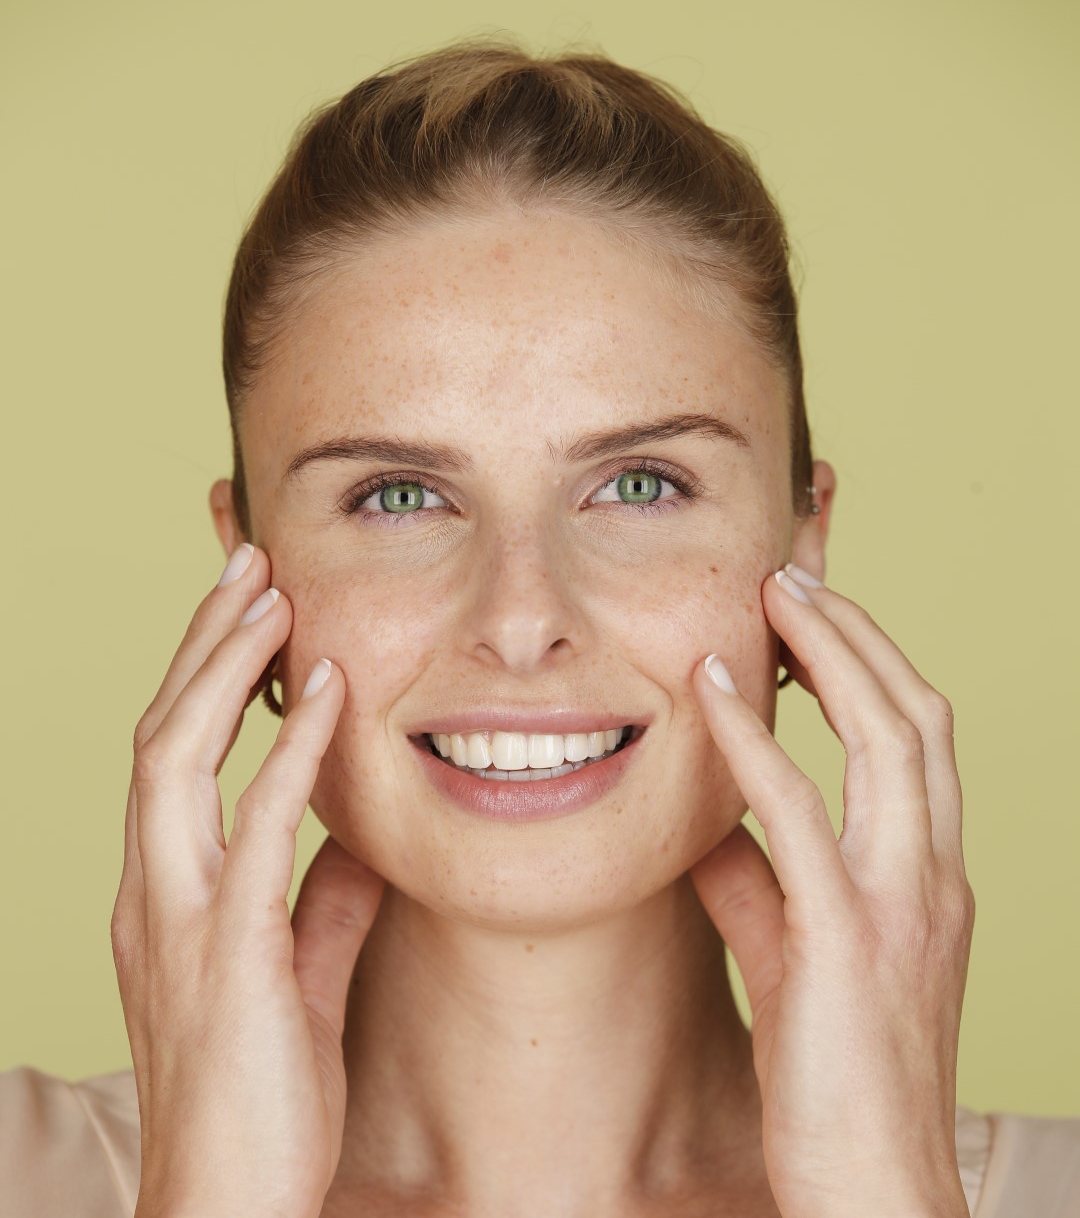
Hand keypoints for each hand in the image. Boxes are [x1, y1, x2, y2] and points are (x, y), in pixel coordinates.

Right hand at [111, 544, 385, 1217]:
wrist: (230, 1212)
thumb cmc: (263, 1100)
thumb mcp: (296, 977)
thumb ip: (317, 903)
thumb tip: (354, 834)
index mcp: (166, 895)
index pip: (173, 755)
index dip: (204, 674)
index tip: (248, 608)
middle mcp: (153, 894)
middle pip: (161, 732)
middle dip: (203, 642)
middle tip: (251, 563)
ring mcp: (177, 924)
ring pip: (177, 761)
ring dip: (224, 670)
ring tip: (270, 596)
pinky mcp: (225, 961)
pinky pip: (254, 835)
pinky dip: (291, 756)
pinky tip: (330, 697)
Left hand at [690, 567, 974, 1217]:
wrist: (873, 1190)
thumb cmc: (832, 1077)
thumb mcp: (793, 956)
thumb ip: (757, 885)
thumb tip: (708, 825)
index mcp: (927, 876)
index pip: (915, 739)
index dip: (871, 662)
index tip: (812, 613)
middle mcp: (932, 875)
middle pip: (917, 715)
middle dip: (860, 634)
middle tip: (794, 575)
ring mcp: (901, 905)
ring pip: (890, 741)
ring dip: (833, 655)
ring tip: (775, 596)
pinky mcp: (848, 943)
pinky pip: (800, 816)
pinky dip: (757, 740)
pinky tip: (714, 689)